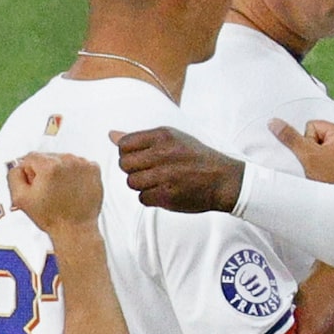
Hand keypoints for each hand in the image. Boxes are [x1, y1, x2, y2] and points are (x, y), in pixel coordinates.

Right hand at [9, 153, 104, 233]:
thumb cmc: (49, 217)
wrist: (76, 230)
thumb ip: (13, 175)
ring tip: (62, 192)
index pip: (31, 158)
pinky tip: (73, 189)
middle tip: (48, 192)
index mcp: (49, 166)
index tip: (35, 186)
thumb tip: (19, 165)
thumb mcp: (20, 199)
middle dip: (44, 171)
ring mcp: (83, 164)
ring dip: (60, 172)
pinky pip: (79, 165)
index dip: (29, 173)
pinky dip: (75, 174)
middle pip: (48, 157)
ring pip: (64, 160)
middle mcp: (68, 160)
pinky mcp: (94, 170)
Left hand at [112, 128, 244, 213]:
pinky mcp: (167, 196)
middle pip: (125, 165)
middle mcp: (162, 154)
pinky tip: (164, 191)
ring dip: (142, 185)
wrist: (222, 179)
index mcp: (162, 136)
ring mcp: (165, 176)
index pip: (124, 144)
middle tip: (150, 171)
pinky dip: (150, 198)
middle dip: (133, 170)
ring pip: (132, 183)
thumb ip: (140, 139)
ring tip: (158, 181)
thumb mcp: (172, 138)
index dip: (128, 153)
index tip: (141, 158)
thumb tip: (111, 135)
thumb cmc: (195, 157)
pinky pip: (142, 198)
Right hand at [270, 118, 333, 184]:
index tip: (314, 156)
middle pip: (318, 137)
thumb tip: (276, 123)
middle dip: (314, 151)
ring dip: (320, 159)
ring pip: (324, 148)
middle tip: (320, 165)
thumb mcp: (307, 156)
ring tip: (325, 171)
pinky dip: (328, 165)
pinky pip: (332, 157)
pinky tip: (330, 174)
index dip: (307, 143)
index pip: (312, 126)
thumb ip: (290, 137)